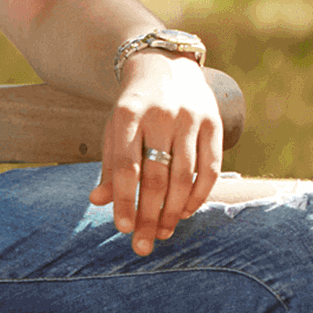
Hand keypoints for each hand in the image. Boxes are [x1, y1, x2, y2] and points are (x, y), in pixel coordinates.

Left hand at [89, 54, 221, 254]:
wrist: (165, 66)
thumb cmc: (134, 109)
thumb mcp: (115, 129)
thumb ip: (109, 165)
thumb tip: (97, 201)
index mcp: (128, 115)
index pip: (126, 166)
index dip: (124, 200)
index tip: (122, 229)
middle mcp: (160, 116)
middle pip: (156, 177)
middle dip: (149, 215)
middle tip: (143, 245)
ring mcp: (190, 119)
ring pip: (184, 176)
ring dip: (173, 211)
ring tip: (162, 232)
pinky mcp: (214, 124)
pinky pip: (210, 168)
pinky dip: (199, 195)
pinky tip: (186, 212)